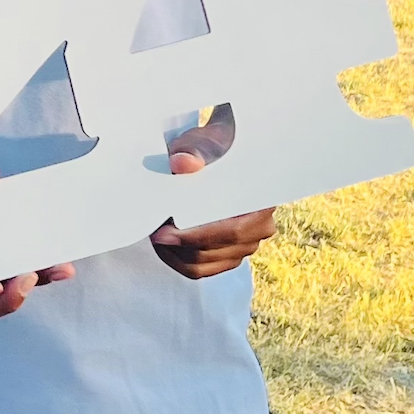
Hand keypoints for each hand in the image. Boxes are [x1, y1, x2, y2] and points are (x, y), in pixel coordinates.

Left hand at [152, 113, 274, 277]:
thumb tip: (183, 163)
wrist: (217, 154)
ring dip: (173, 254)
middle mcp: (260, 228)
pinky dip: (177, 260)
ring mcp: (245, 245)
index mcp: (262, 203)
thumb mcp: (203, 143)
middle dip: (177, 246)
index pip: (231, 231)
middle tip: (151, 232)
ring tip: (154, 234)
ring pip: (203, 265)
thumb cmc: (213, 148)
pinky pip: (200, 269)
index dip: (195, 237)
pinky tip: (163, 244)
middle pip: (213, 252)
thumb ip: (194, 151)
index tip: (162, 233)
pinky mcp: (228, 254)